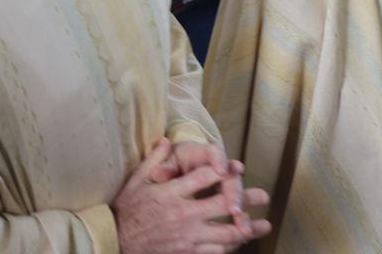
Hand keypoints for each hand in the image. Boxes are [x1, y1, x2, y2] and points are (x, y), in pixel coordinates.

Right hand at [113, 138, 270, 253]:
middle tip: (264, 195)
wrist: (117, 239)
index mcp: (171, 193)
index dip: (223, 170)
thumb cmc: (127, 208)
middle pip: (222, 204)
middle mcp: (183, 214)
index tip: (238, 166)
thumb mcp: (137, 180)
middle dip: (246, 199)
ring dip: (248, 228)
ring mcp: (187, 236)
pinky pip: (215, 251)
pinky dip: (231, 247)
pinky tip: (241, 242)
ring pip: (225, 233)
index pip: (203, 177)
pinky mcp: (187, 252)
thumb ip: (155, 159)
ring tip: (265, 225)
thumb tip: (167, 139)